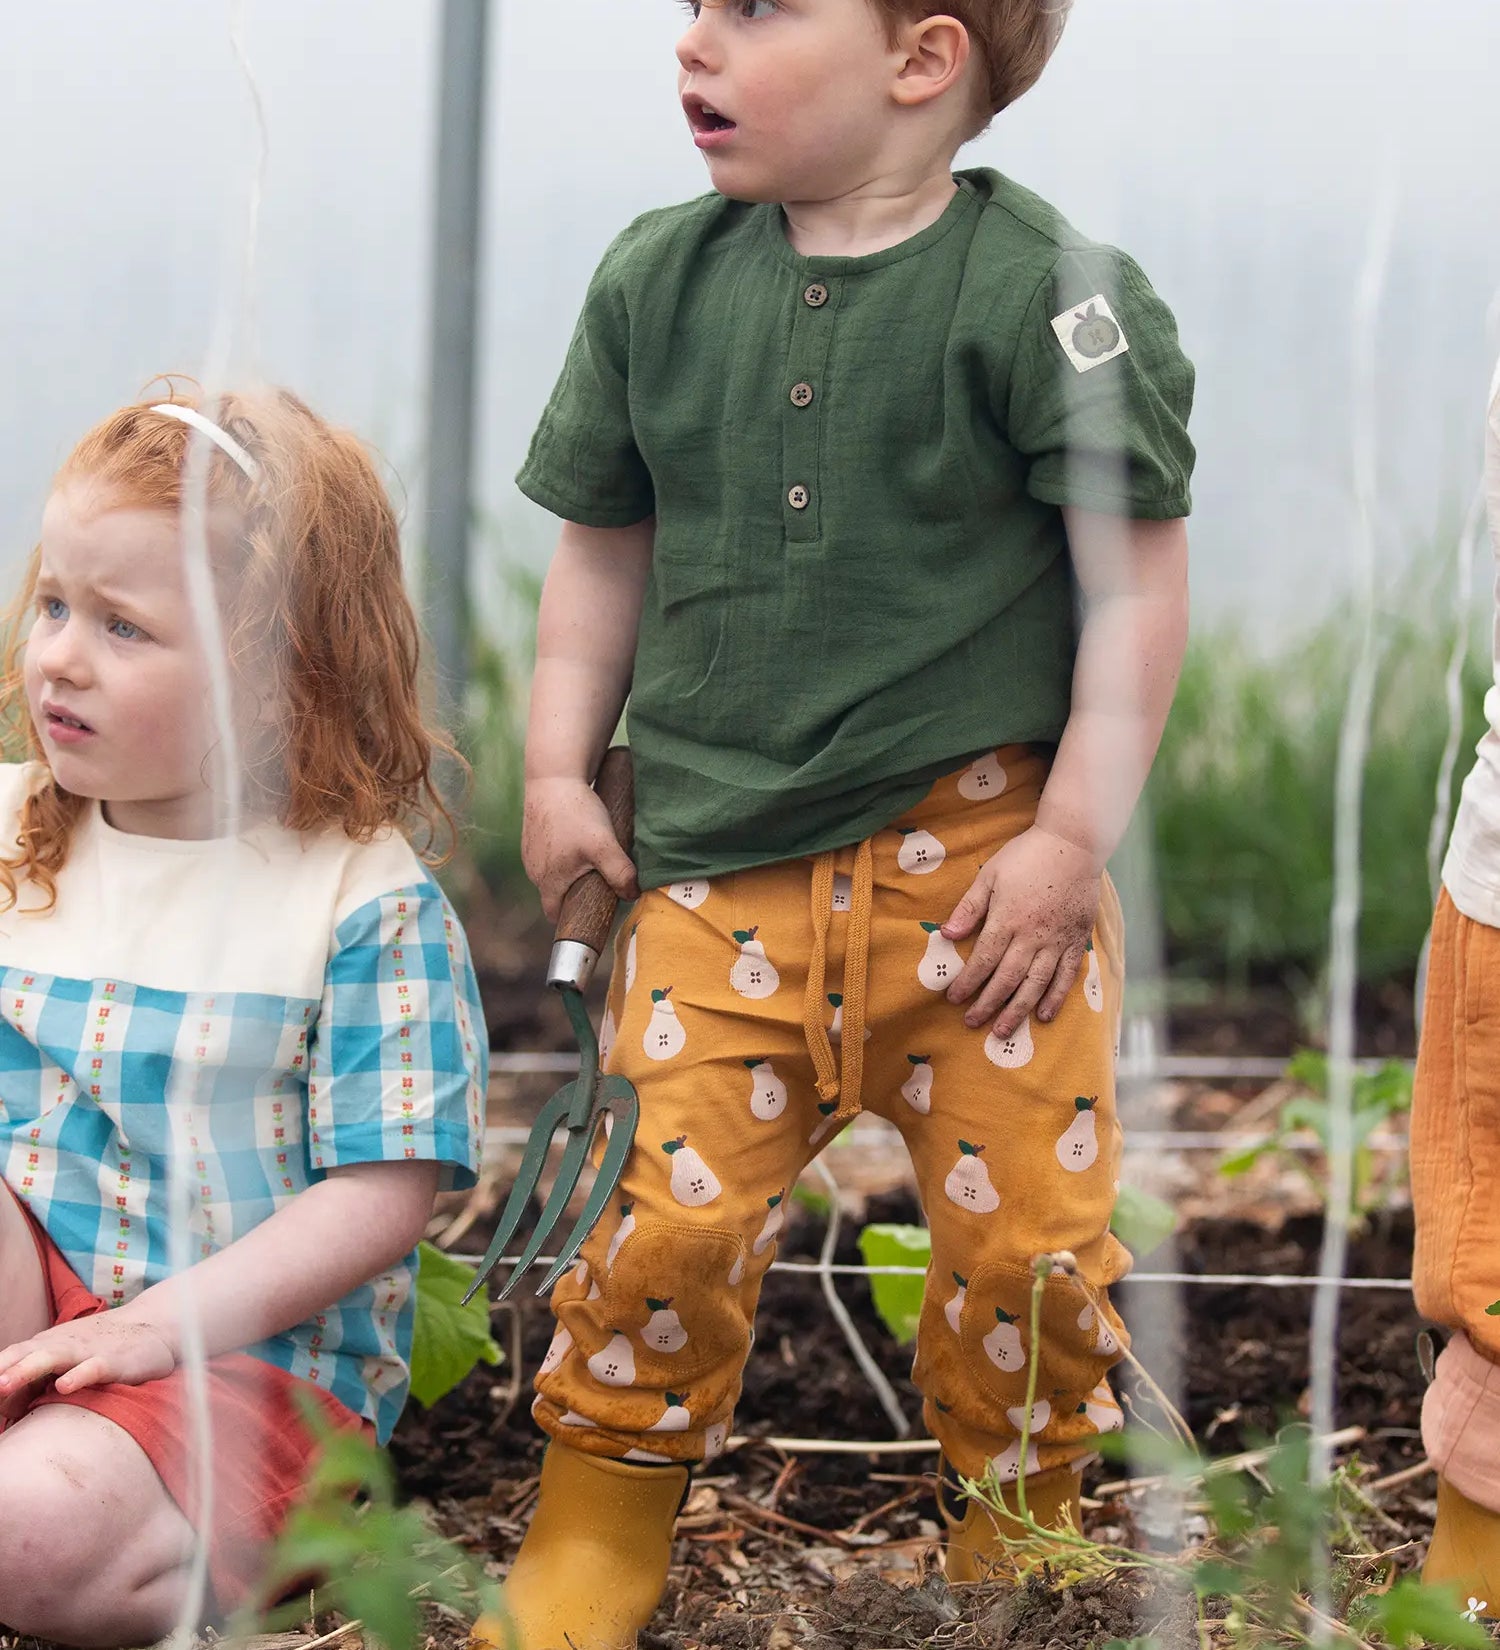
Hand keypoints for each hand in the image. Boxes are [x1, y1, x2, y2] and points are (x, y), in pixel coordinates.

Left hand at [0, 1315, 176, 1419]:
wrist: (155, 1326)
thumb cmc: (101, 1350)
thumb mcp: (63, 1365)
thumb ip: (33, 1385)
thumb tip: (4, 1408)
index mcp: (45, 1348)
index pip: (8, 1361)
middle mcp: (60, 1346)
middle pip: (21, 1356)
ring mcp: (86, 1352)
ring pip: (51, 1358)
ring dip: (25, 1370)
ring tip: (3, 1386)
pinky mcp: (114, 1361)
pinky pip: (93, 1368)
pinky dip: (78, 1376)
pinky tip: (65, 1386)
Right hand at [522, 775, 638, 922]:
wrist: (553, 776)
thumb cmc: (575, 813)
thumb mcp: (603, 846)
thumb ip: (619, 874)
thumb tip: (632, 895)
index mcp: (547, 881)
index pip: (556, 915)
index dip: (573, 918)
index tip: (592, 912)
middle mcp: (534, 871)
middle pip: (557, 894)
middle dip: (578, 892)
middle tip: (601, 879)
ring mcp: (531, 853)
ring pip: (554, 873)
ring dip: (572, 871)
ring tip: (592, 856)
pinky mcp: (533, 836)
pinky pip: (550, 854)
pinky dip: (564, 852)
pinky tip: (578, 837)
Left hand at [941, 825, 1101, 1037]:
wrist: (1073, 844)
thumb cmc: (1027, 856)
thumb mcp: (990, 875)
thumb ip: (969, 907)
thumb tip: (947, 934)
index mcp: (1007, 920)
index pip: (983, 961)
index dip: (967, 983)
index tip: (954, 999)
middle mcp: (1032, 937)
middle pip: (1006, 979)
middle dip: (987, 1005)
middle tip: (973, 1023)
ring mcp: (1057, 941)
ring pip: (1035, 985)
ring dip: (1017, 1010)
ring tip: (1003, 1031)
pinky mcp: (1077, 941)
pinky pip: (1067, 976)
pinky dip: (1055, 997)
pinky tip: (1044, 1015)